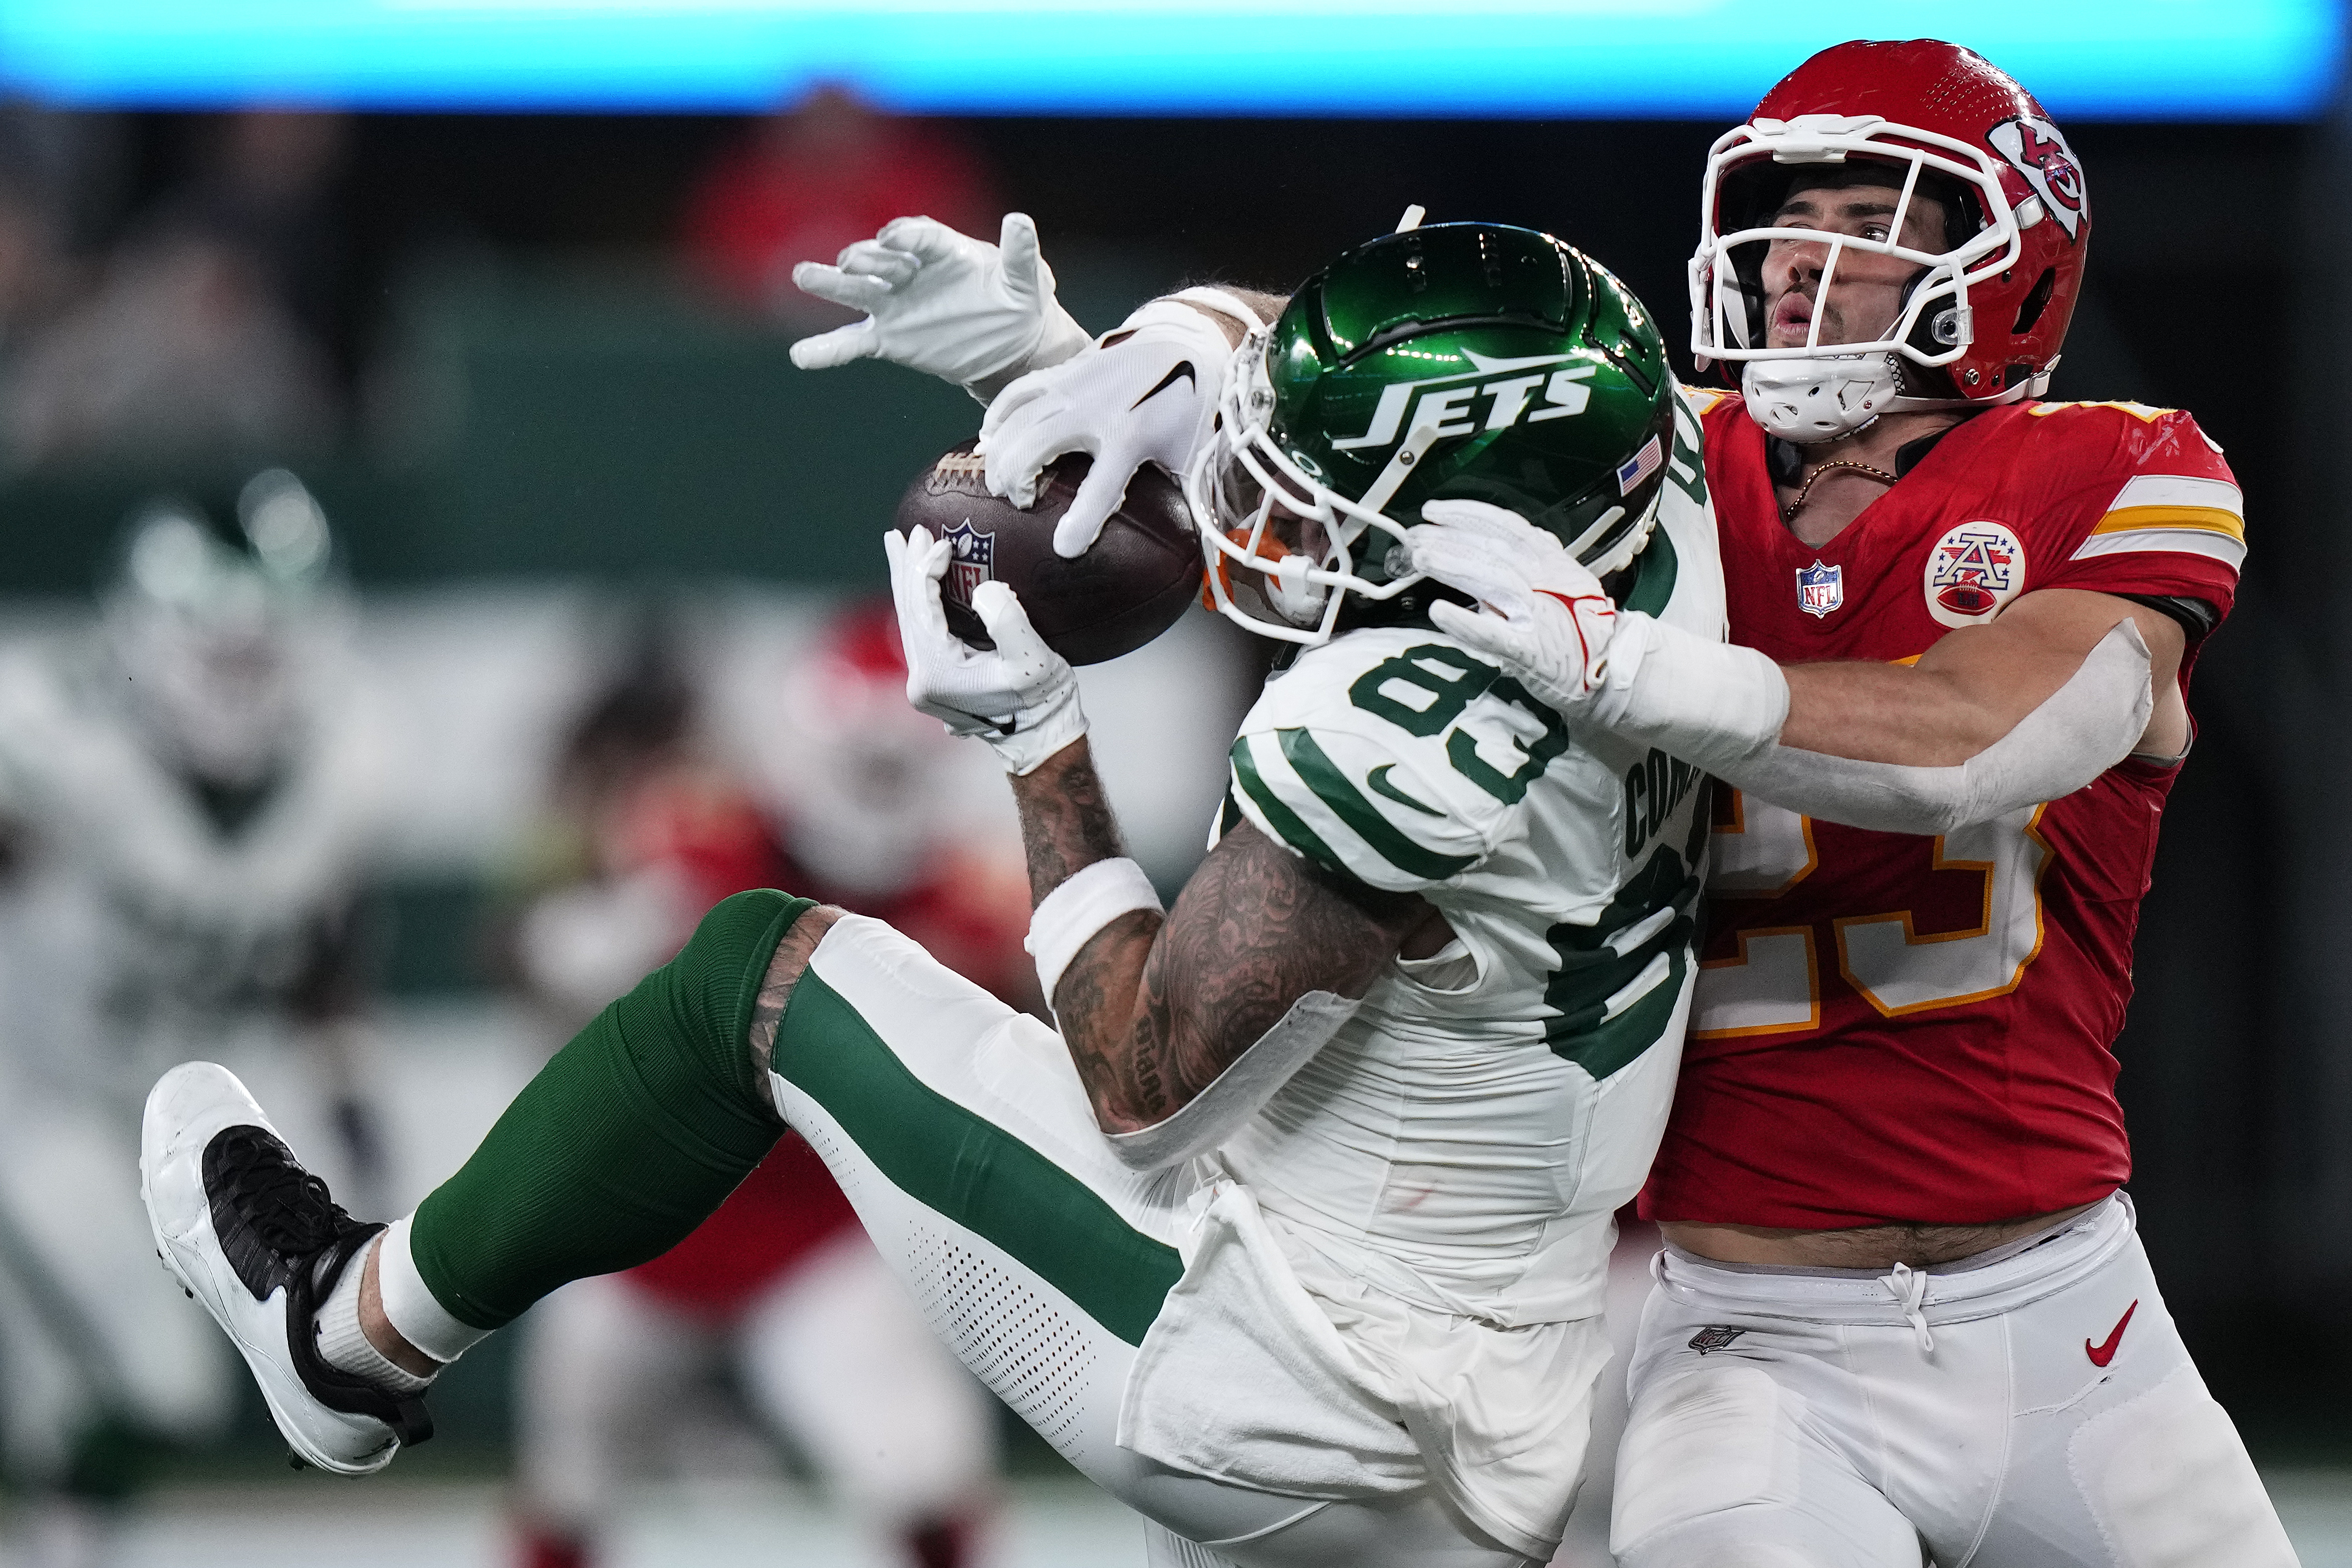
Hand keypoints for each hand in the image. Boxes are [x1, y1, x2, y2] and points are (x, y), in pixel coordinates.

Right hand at [791, 214, 1090, 399]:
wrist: (1011, 341)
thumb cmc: (1019, 299)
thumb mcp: (1028, 278)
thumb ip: (1020, 253)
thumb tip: (1020, 221)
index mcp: (944, 250)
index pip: (919, 237)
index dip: (904, 235)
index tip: (890, 236)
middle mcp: (912, 271)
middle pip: (880, 259)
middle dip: (865, 257)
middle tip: (849, 260)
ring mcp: (896, 304)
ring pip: (857, 290)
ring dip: (830, 282)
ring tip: (802, 275)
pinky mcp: (889, 337)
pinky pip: (854, 341)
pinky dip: (828, 348)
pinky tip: (802, 356)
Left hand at [884, 525, 1086, 774]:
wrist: (1042, 738)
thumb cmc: (1042, 701)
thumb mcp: (1032, 660)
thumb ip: (1006, 620)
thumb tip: (983, 588)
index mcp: (937, 673)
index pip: (922, 608)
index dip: (928, 569)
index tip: (943, 540)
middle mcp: (921, 679)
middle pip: (906, 612)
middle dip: (906, 569)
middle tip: (901, 533)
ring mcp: (925, 681)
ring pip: (910, 620)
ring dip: (908, 582)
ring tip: (900, 547)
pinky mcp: (936, 679)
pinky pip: (921, 631)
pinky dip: (919, 602)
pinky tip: (920, 582)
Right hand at [978, 300, 1233, 558]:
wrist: (1184, 342)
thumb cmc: (1187, 407)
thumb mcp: (1194, 456)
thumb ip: (1186, 501)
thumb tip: (1194, 553)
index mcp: (1132, 437)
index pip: (1101, 488)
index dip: (1080, 522)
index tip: (1064, 549)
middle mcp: (1095, 410)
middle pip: (1033, 448)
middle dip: (1016, 482)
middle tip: (1021, 504)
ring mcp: (1072, 387)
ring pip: (1015, 420)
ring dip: (1000, 454)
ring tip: (1001, 481)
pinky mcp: (1061, 373)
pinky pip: (1016, 393)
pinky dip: (997, 417)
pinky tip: (990, 439)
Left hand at [1408, 499, 1618, 711]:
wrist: (1615, 670)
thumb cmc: (1581, 629)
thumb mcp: (1560, 584)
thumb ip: (1525, 565)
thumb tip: (1481, 548)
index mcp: (1552, 562)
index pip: (1507, 526)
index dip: (1468, 514)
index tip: (1434, 511)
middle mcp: (1547, 581)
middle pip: (1494, 550)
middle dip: (1449, 539)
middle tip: (1413, 538)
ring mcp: (1540, 615)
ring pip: (1494, 581)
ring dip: (1454, 567)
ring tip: (1421, 560)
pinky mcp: (1532, 652)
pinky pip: (1496, 635)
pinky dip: (1467, 622)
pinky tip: (1439, 612)